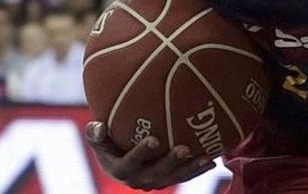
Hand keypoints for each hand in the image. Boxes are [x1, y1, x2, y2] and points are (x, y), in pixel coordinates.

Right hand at [85, 121, 214, 189]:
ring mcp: (154, 182)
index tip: (154, 139)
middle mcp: (137, 180)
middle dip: (171, 162)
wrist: (119, 157)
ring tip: (206, 157)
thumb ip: (94, 133)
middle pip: (156, 173)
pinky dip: (197, 170)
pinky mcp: (166, 181)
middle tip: (185, 148)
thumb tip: (98, 126)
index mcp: (119, 170)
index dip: (141, 152)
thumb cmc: (108, 142)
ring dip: (190, 169)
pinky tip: (213, 160)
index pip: (130, 163)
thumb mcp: (98, 138)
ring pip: (174, 178)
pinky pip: (183, 177)